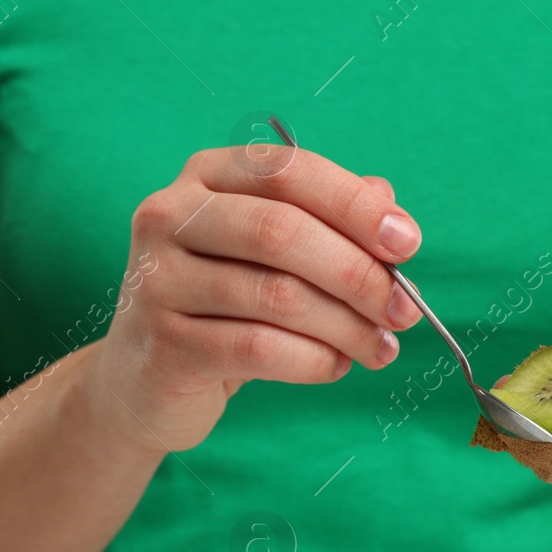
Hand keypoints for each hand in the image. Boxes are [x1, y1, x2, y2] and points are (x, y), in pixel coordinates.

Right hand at [85, 141, 424, 452]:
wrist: (144, 379)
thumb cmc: (223, 305)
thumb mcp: (271, 254)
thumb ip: (327, 221)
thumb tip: (391, 210)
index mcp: (204, 176)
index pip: (287, 171)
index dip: (354, 205)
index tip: (407, 244)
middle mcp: (170, 216)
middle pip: (281, 231)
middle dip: (358, 273)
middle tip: (403, 310)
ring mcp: (158, 279)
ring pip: (277, 296)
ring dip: (346, 326)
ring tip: (378, 347)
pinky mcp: (164, 343)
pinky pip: (259, 349)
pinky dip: (313, 361)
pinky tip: (334, 366)